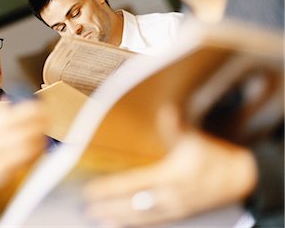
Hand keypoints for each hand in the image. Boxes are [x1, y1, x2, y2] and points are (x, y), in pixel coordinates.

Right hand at [0, 102, 46, 225]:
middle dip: (37, 122)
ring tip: (44, 134)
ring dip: (39, 137)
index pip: (7, 115)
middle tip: (48, 119)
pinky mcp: (1, 170)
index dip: (27, 110)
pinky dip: (35, 152)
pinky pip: (24, 158)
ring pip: (24, 142)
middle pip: (18, 127)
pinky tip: (39, 149)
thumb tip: (9, 101)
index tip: (40, 106)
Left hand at [82, 105, 257, 226]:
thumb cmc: (214, 157)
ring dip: (119, 217)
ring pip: (142, 216)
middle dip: (110, 206)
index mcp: (171, 176)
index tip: (91, 189)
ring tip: (99, 217)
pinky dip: (136, 223)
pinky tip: (123, 223)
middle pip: (133, 204)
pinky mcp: (180, 213)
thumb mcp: (194, 139)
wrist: (240, 177)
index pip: (133, 183)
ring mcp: (175, 208)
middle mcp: (171, 196)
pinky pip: (154, 221)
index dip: (111, 188)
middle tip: (88, 206)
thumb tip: (166, 111)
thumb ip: (176, 127)